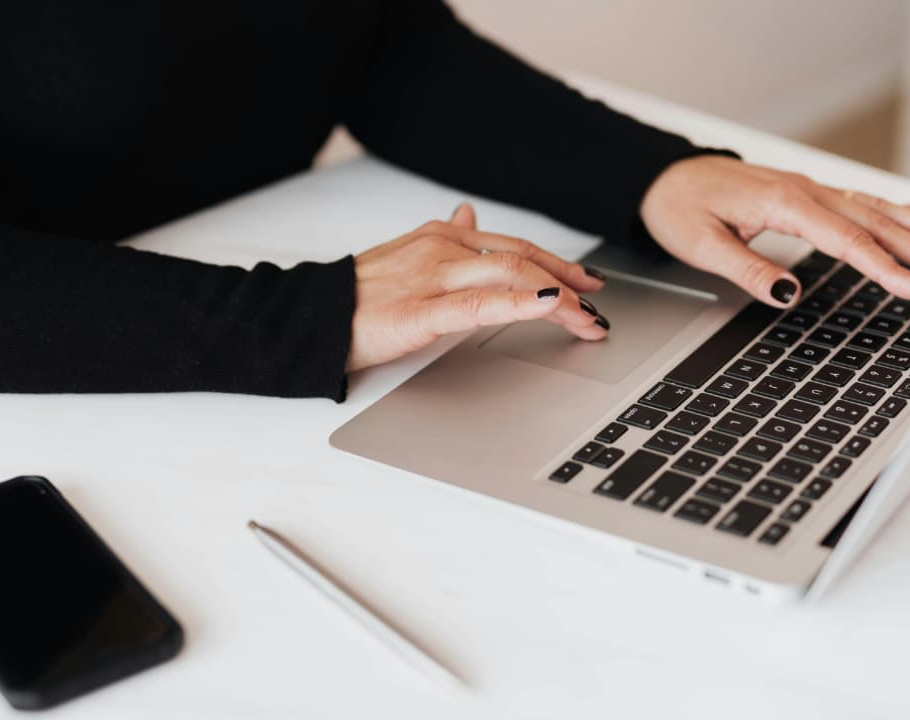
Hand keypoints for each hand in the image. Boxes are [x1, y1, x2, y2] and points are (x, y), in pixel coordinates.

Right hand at [346, 204, 607, 371]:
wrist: (310, 317)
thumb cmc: (355, 295)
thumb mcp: (405, 256)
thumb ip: (444, 237)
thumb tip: (468, 214)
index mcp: (441, 236)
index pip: (513, 246)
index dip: (557, 263)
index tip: (586, 281)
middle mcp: (442, 248)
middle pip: (522, 260)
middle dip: (570, 282)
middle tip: (599, 305)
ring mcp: (432, 276)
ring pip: (512, 277)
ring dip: (560, 299)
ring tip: (588, 320)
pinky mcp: (421, 311)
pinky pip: (480, 304)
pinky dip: (522, 304)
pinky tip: (550, 307)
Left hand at [640, 155, 909, 306]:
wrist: (664, 177)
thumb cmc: (679, 208)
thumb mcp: (701, 246)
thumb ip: (746, 269)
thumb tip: (787, 295)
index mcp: (782, 202)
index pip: (844, 239)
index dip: (882, 266)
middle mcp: (803, 191)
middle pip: (871, 222)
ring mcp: (807, 189)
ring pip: (872, 208)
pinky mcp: (805, 195)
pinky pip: (859, 202)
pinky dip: (895, 209)